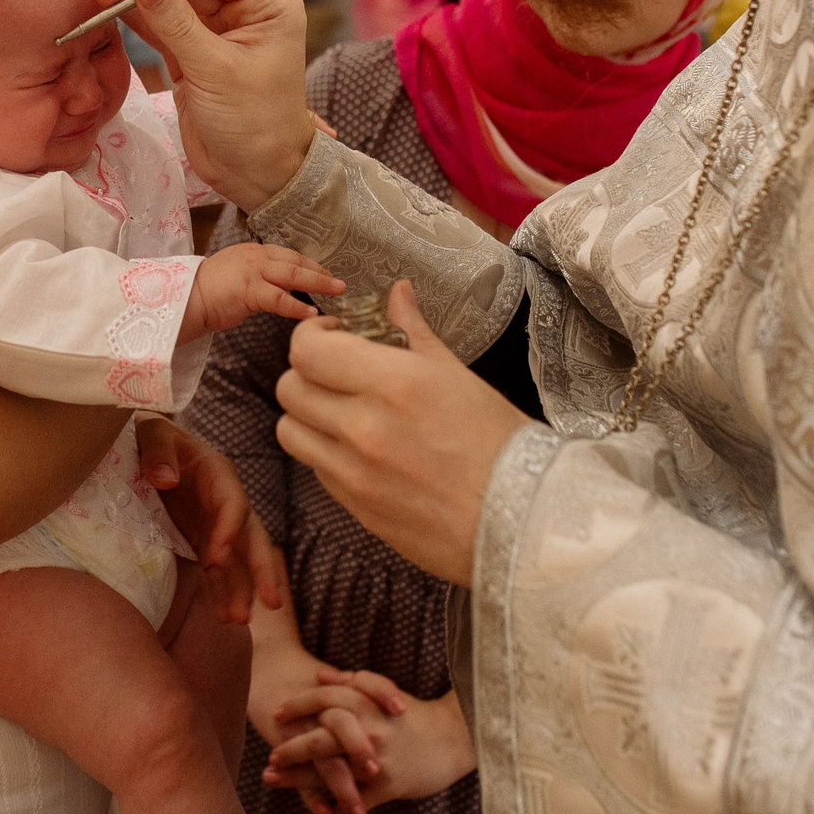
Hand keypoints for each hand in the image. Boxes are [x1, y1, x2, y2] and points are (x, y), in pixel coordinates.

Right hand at [100, 0, 314, 209]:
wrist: (257, 176)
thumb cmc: (253, 122)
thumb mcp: (216, 71)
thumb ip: (177, 25)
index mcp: (267, 5)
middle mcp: (244, 11)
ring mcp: (216, 33)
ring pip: (173, 2)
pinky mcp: (192, 56)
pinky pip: (163, 28)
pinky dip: (139, 20)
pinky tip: (113, 10)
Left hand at [135, 417, 286, 623]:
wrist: (146, 446)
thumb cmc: (149, 435)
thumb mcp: (150, 433)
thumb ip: (157, 451)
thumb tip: (166, 479)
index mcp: (215, 472)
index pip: (232, 502)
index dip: (229, 529)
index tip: (216, 558)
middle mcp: (225, 500)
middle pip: (251, 536)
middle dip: (260, 570)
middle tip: (271, 602)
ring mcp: (217, 523)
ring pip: (240, 560)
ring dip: (242, 590)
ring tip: (239, 620)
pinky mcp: (205, 540)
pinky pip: (221, 570)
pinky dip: (224, 592)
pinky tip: (226, 617)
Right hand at [181, 242, 342, 339]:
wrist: (186, 298)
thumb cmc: (210, 292)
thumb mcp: (238, 276)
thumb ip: (260, 279)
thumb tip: (281, 291)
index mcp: (254, 252)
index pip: (288, 255)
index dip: (310, 264)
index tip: (326, 272)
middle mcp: (256, 256)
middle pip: (296, 262)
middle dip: (320, 271)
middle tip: (340, 281)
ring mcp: (253, 271)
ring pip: (293, 275)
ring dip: (318, 283)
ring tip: (336, 291)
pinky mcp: (249, 290)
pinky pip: (280, 299)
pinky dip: (297, 306)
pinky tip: (311, 313)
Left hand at [262, 675, 476, 813]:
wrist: (455, 739)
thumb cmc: (414, 715)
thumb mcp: (384, 691)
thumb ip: (351, 682)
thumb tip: (318, 676)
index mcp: (367, 704)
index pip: (324, 701)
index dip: (298, 706)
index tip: (275, 714)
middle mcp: (369, 730)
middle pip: (321, 737)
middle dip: (291, 746)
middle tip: (269, 755)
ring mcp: (377, 760)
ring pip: (332, 772)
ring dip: (299, 779)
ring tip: (271, 781)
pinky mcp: (388, 786)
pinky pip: (354, 804)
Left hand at [274, 281, 529, 585]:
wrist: (524, 520)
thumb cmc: (501, 442)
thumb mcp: (458, 375)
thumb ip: (415, 331)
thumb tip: (398, 292)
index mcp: (393, 384)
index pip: (307, 350)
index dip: (313, 336)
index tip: (338, 335)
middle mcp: (363, 428)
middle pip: (289, 388)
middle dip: (308, 372)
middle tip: (337, 370)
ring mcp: (354, 473)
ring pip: (290, 430)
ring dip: (307, 414)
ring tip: (341, 410)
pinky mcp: (355, 509)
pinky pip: (315, 468)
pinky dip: (325, 451)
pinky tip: (359, 447)